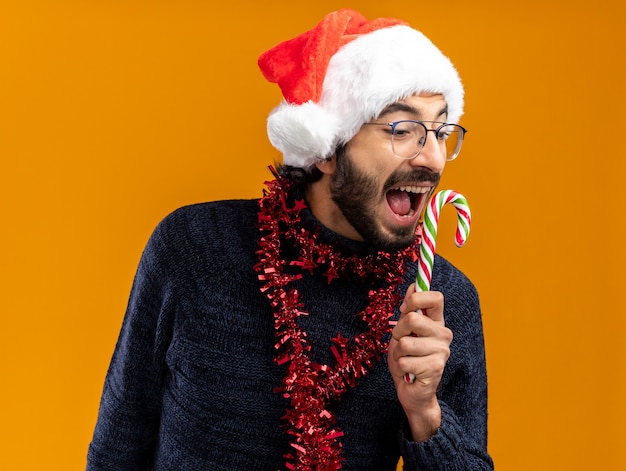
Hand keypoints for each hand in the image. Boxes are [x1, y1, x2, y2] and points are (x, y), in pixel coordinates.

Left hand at [387, 283, 451, 440]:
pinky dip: (400, 367)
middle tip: (401, 343)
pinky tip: (409, 373)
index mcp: (437, 323)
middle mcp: (444, 335)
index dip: (416, 299)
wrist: (411, 392)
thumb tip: (413, 285)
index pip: (435, 298)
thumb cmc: (406, 359)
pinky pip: (405, 361)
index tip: (405, 309)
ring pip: (405, 343)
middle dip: (397, 332)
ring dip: (397, 353)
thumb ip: (409, 310)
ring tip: (405, 360)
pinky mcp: (436, 368)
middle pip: (412, 319)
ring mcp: (441, 352)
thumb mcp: (403, 331)